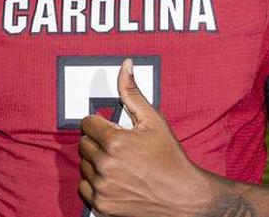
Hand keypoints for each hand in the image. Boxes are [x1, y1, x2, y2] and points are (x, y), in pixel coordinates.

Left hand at [78, 59, 216, 216]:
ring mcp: (102, 187)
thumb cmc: (171, 158)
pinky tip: (114, 179)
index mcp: (115, 142)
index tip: (112, 130)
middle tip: (120, 148)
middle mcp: (105, 165)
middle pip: (84, 144)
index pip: (87, 123)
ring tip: (119, 164)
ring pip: (83, 165)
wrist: (184, 196)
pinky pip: (84, 188)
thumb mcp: (154, 121)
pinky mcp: (101, 205)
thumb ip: (132, 93)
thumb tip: (125, 66)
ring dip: (96, 163)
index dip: (100, 124)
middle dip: (99, 142)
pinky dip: (95, 183)